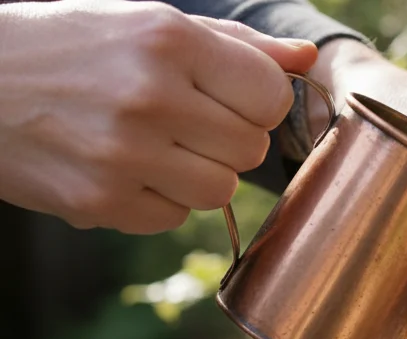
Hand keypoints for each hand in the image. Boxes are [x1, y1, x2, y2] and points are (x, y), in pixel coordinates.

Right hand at [0, 0, 316, 233]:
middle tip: (183, 123)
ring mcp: (124, 152)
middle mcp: (150, 95)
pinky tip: (119, 169)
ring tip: (151, 146)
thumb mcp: (147, 24)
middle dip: (226, 141)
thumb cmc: (71, 46)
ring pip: (219, 191)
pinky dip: (155, 201)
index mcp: (169, 39)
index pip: (271, 96)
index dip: (257, 103)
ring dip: (196, 175)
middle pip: (250, 150)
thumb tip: (308, 60)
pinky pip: (172, 218)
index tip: (228, 99)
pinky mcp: (99, 199)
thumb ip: (237, 45)